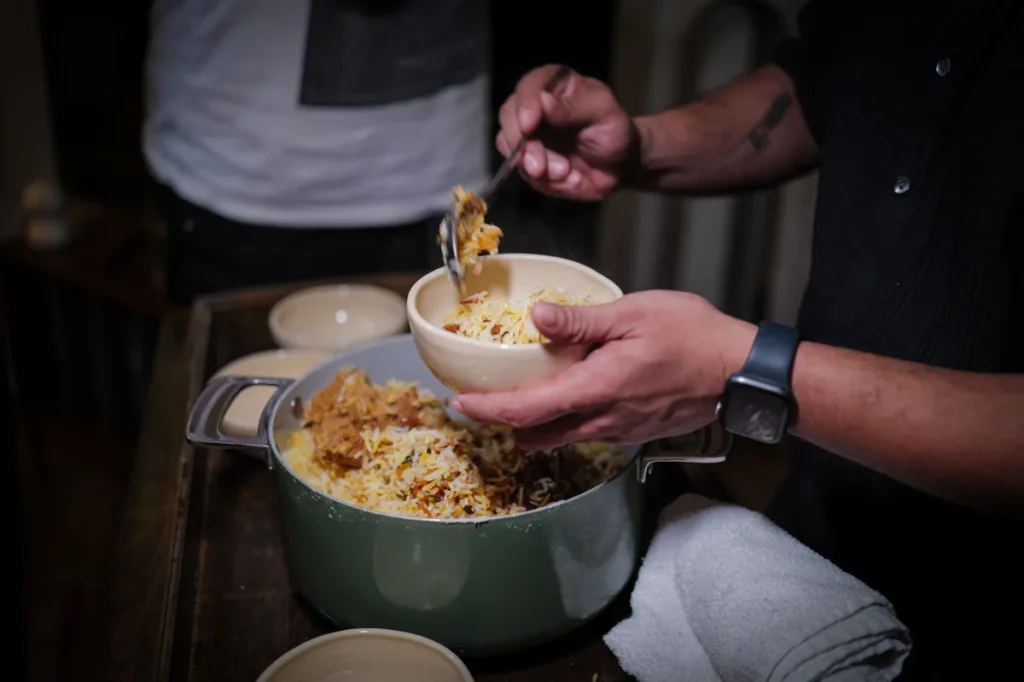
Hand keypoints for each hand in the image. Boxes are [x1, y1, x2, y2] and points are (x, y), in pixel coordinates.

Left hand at [452, 291, 755, 448]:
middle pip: (535, 434)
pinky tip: (567, 392)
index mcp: (596, 390)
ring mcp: (618, 431)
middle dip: (503, 421)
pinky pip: (585, 433)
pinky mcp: (631, 433)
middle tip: (483, 397)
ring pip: (559, 437)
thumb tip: (536, 317)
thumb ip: (581, 321)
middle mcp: (602, 421)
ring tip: (519, 393)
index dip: (487, 410)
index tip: (461, 402)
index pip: (525, 412)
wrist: (740, 372)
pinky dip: (563, 420)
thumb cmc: (693, 337)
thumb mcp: (633, 314)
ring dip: (533, 423)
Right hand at [497, 64, 633, 200]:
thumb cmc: (614, 130)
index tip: (529, 126)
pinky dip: (544, 181)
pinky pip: (522, 171)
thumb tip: (543, 101)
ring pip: (510, 147)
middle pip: (509, 116)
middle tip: (541, 167)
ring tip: (566, 174)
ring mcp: (528, 133)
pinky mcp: (528, 158)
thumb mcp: (602, 112)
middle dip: (524, 145)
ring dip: (535, 167)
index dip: (525, 105)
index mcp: (553, 83)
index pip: (528, 86)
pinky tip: (569, 179)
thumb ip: (573, 107)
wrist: (620, 165)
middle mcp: (534, 105)